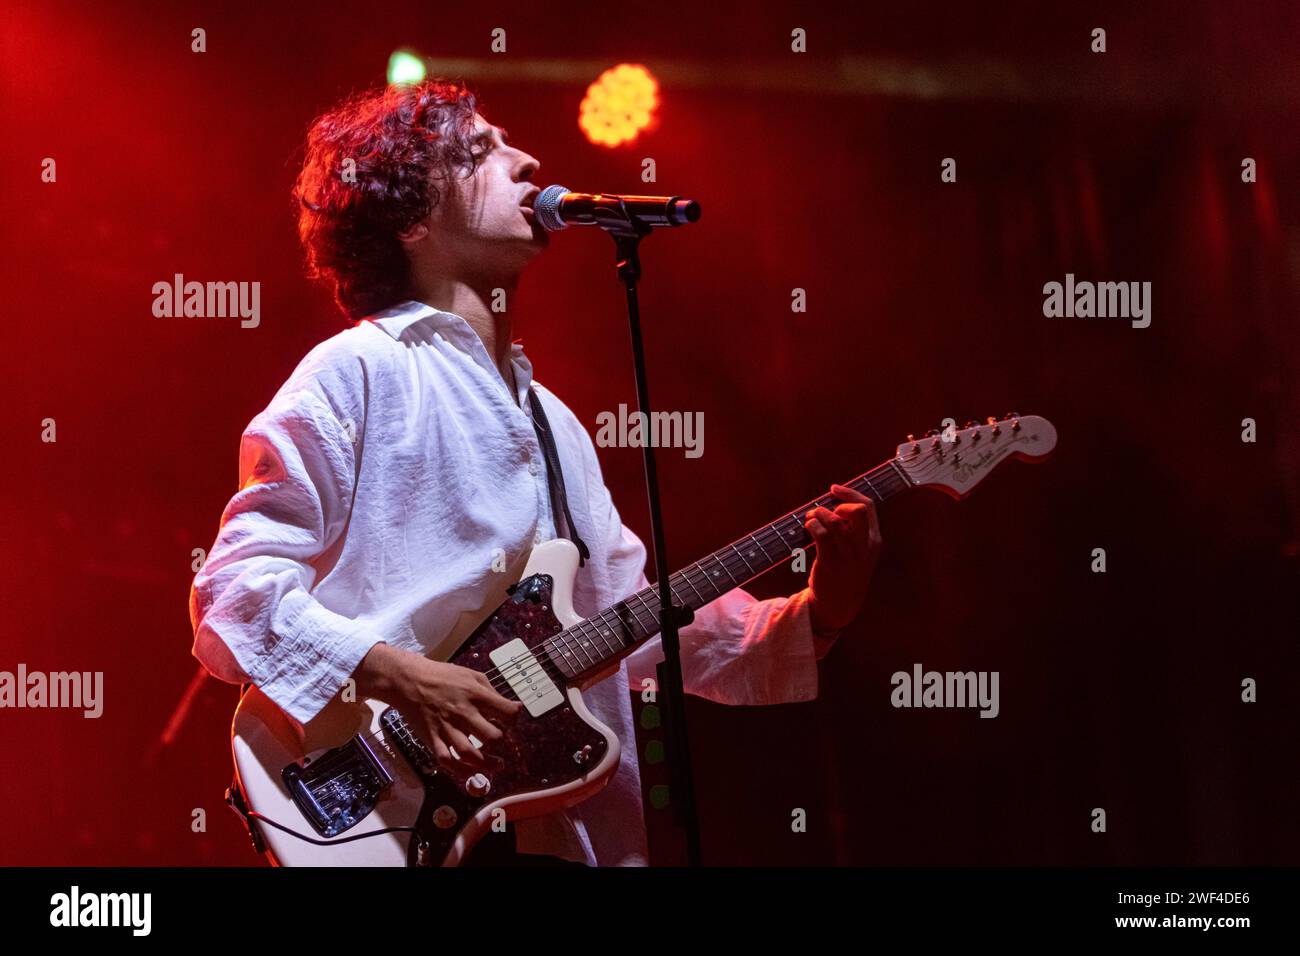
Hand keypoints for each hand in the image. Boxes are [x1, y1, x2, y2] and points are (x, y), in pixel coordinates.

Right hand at [353, 643, 523, 772]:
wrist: (408, 680)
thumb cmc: (442, 676)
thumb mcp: (472, 675)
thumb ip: (493, 691)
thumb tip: (514, 706)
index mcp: (475, 695)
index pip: (507, 712)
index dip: (514, 719)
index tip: (511, 721)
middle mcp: (463, 713)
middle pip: (491, 736)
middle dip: (502, 743)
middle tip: (502, 743)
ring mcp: (447, 728)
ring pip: (470, 754)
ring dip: (487, 764)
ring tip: (497, 766)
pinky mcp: (432, 738)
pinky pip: (446, 760)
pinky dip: (459, 771)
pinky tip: (471, 774)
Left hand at [803, 483, 882, 633]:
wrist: (839, 605)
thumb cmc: (846, 572)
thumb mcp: (860, 552)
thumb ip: (855, 530)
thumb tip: (836, 504)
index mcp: (874, 541)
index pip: (868, 506)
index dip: (849, 493)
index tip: (834, 489)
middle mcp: (864, 547)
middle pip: (858, 511)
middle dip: (838, 504)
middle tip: (827, 513)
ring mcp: (848, 556)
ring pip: (834, 521)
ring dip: (818, 514)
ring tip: (811, 519)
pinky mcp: (830, 563)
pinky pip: (821, 534)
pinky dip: (812, 525)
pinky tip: (808, 528)